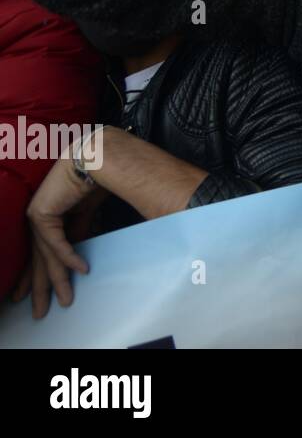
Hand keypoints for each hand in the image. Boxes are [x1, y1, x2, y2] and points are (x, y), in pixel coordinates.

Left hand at [23, 157, 96, 317]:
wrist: (97, 158)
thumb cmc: (97, 179)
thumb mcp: (87, 213)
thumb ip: (79, 231)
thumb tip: (78, 254)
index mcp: (47, 215)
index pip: (39, 252)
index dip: (37, 275)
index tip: (35, 295)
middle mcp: (37, 217)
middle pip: (37, 260)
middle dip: (40, 287)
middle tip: (40, 312)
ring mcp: (36, 215)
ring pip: (45, 256)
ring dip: (57, 280)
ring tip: (66, 299)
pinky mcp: (41, 214)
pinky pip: (56, 243)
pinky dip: (69, 257)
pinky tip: (80, 270)